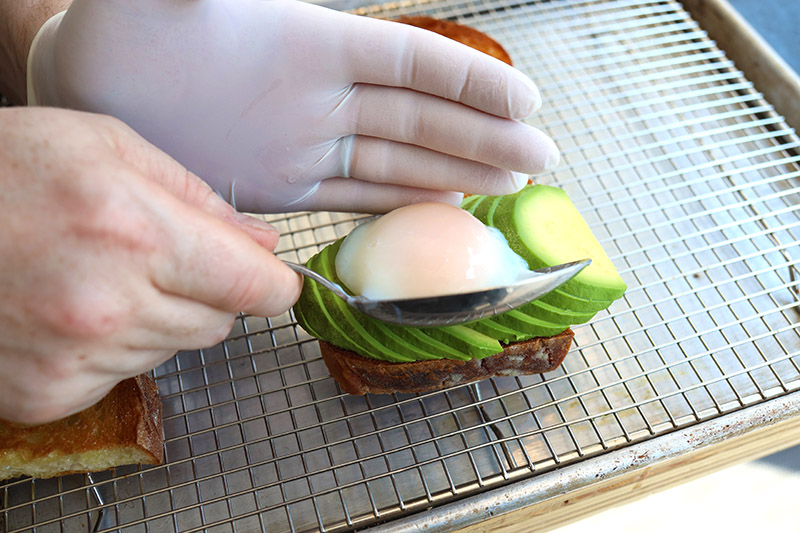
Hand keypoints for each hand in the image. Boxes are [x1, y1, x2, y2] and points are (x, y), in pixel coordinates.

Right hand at [0, 107, 301, 423]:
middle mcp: (108, 305)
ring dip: (158, 316)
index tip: (273, 280)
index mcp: (135, 233)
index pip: (252, 287)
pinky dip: (116, 346)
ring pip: (174, 349)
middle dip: (209, 292)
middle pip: (219, 323)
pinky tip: (74, 309)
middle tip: (160, 258)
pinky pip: (125, 375)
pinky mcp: (46, 392)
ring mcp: (74, 357)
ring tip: (101, 275)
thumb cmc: (10, 170)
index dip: (273, 284)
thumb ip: (199, 198)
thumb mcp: (109, 147)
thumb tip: (260, 245)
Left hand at [28, 0, 558, 212]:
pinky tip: (441, 205)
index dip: (467, 80)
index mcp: (312, 46)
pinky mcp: (281, 185)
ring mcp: (306, 142)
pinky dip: (400, 202)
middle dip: (483, 136)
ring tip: (511, 184)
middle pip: (420, 117)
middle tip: (543, 156)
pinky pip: (355, 195)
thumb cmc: (122, 33)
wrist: (91, 90)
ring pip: (398, 160)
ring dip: (456, 172)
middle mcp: (321, 97)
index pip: (408, 62)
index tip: (524, 98)